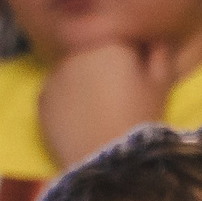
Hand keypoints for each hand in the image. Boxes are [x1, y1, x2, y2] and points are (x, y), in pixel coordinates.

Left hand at [37, 40, 181, 168]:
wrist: (109, 163)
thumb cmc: (141, 120)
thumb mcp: (161, 85)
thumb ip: (159, 53)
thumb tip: (155, 37)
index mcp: (109, 41)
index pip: (119, 38)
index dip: (130, 57)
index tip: (137, 76)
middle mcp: (77, 50)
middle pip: (92, 51)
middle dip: (103, 65)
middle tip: (118, 94)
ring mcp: (54, 73)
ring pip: (72, 71)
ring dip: (82, 81)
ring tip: (98, 109)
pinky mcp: (40, 98)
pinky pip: (56, 92)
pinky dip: (66, 101)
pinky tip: (81, 119)